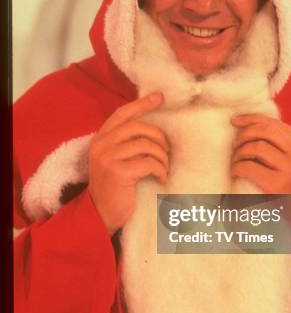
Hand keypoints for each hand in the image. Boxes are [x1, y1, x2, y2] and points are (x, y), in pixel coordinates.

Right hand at [89, 92, 168, 235]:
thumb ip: (125, 144)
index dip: (141, 104)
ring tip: (164, 168)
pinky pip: (148, 162)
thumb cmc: (114, 188)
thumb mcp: (114, 160)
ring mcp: (107, 158)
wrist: (100, 215)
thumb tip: (153, 128)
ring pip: (145, 145)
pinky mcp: (118, 172)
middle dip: (158, 136)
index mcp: (100, 139)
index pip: (122, 114)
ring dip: (161, 156)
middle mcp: (101, 145)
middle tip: (167, 150)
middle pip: (137, 127)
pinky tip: (161, 178)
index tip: (160, 97)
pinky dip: (160, 169)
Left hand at [231, 114, 290, 250]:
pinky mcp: (278, 184)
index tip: (236, 120)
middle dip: (245, 132)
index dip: (252, 118)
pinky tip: (236, 171)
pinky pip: (250, 166)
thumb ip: (280, 143)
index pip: (275, 123)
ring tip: (236, 159)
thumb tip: (251, 122)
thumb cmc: (289, 185)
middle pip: (266, 130)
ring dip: (240, 151)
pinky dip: (237, 166)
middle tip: (235, 143)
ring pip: (257, 146)